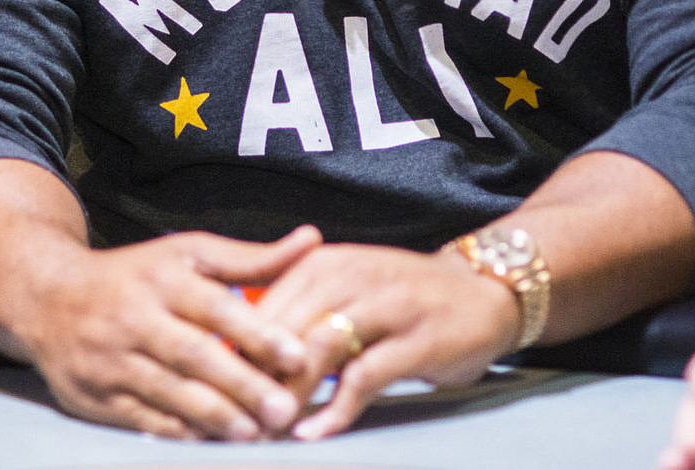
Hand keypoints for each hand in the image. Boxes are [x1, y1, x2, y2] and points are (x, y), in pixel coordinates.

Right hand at [16, 227, 319, 440]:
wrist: (47, 297)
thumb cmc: (135, 275)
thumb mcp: (188, 253)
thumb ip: (250, 258)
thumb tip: (312, 241)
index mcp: (164, 279)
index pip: (216, 307)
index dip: (257, 332)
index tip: (296, 355)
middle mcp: (135, 317)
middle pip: (194, 355)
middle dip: (242, 385)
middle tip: (284, 409)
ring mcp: (112, 358)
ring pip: (169, 392)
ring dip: (214, 417)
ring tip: (254, 434)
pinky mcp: (96, 394)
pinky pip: (141, 418)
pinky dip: (176, 431)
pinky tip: (208, 440)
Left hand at [250, 242, 520, 439]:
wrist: (483, 291)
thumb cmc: (402, 298)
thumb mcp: (345, 290)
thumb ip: (298, 314)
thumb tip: (236, 359)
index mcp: (324, 262)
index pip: (263, 307)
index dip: (235, 352)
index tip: (211, 392)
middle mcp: (352, 274)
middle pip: (285, 328)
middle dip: (255, 378)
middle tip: (233, 420)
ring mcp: (388, 305)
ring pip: (320, 348)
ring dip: (289, 394)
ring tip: (266, 429)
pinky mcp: (418, 338)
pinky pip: (365, 377)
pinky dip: (336, 409)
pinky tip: (315, 432)